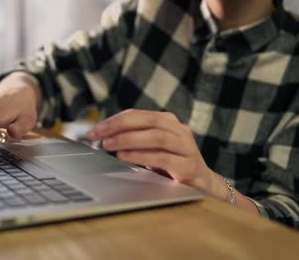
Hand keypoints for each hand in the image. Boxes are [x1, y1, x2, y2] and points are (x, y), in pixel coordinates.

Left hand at [87, 109, 222, 197]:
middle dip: (118, 126)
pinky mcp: (189, 166)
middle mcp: (178, 130)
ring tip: (109, 145)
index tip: (95, 129)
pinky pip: (163, 158)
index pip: (137, 115)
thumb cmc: (171, 163)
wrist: (203, 183)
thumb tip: (104, 136)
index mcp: (168, 121)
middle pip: (147, 121)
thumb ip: (134, 138)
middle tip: (98, 135)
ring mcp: (186, 147)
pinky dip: (141, 156)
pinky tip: (125, 157)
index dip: (114, 120)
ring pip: (156, 137)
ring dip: (129, 140)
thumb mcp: (152, 147)